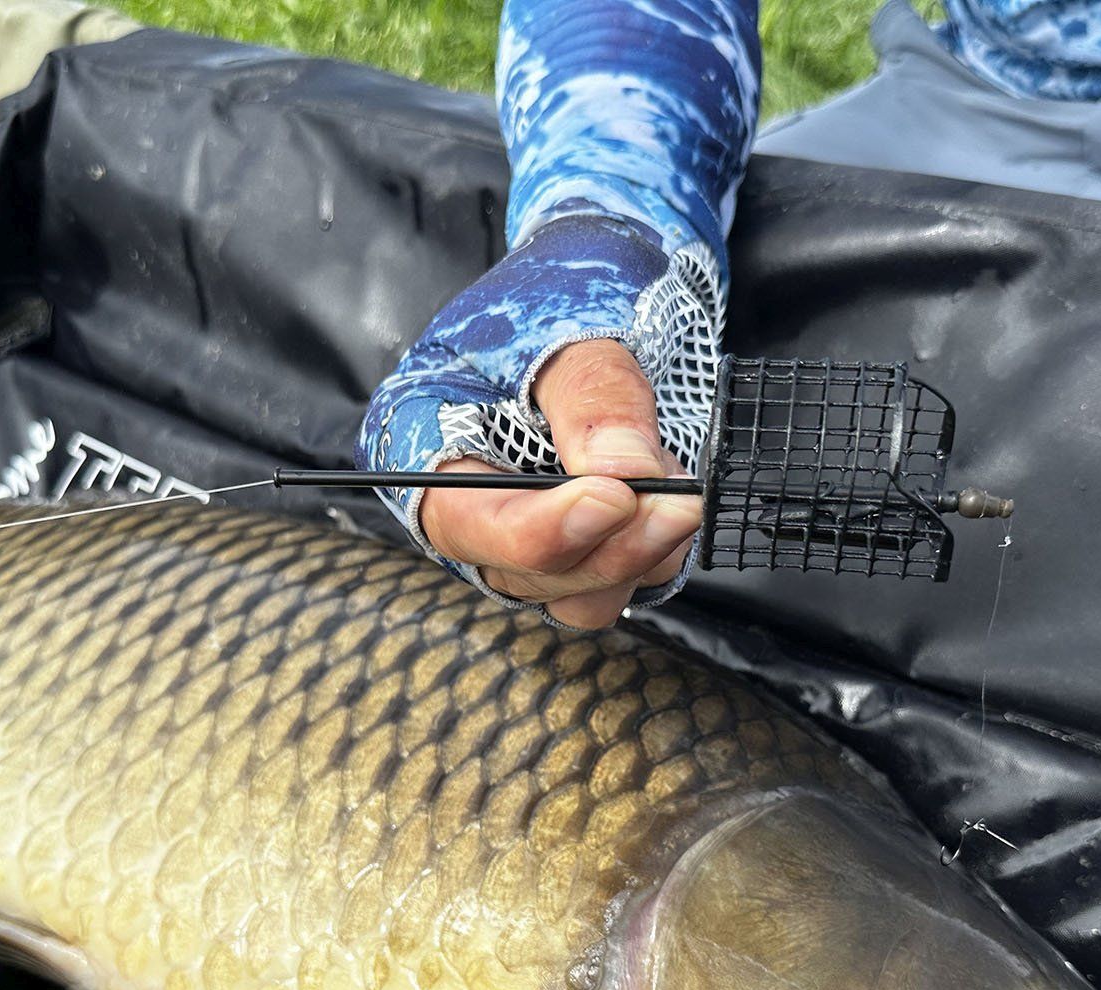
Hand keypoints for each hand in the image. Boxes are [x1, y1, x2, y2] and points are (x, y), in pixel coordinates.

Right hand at [358, 213, 715, 628]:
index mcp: (422, 439)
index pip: (464, 519)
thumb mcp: (574, 325)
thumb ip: (597, 400)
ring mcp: (516, 535)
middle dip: (609, 545)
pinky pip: (608, 587)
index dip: (542, 526)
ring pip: (572, 596)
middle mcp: (461, 504)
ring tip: (676, 491)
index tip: (615, 497)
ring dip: (635, 559)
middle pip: (523, 572)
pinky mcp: (571, 549)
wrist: (600, 282)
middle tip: (679, 499)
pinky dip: (648, 559)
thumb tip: (625, 473)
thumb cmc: (565, 292)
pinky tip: (668, 506)